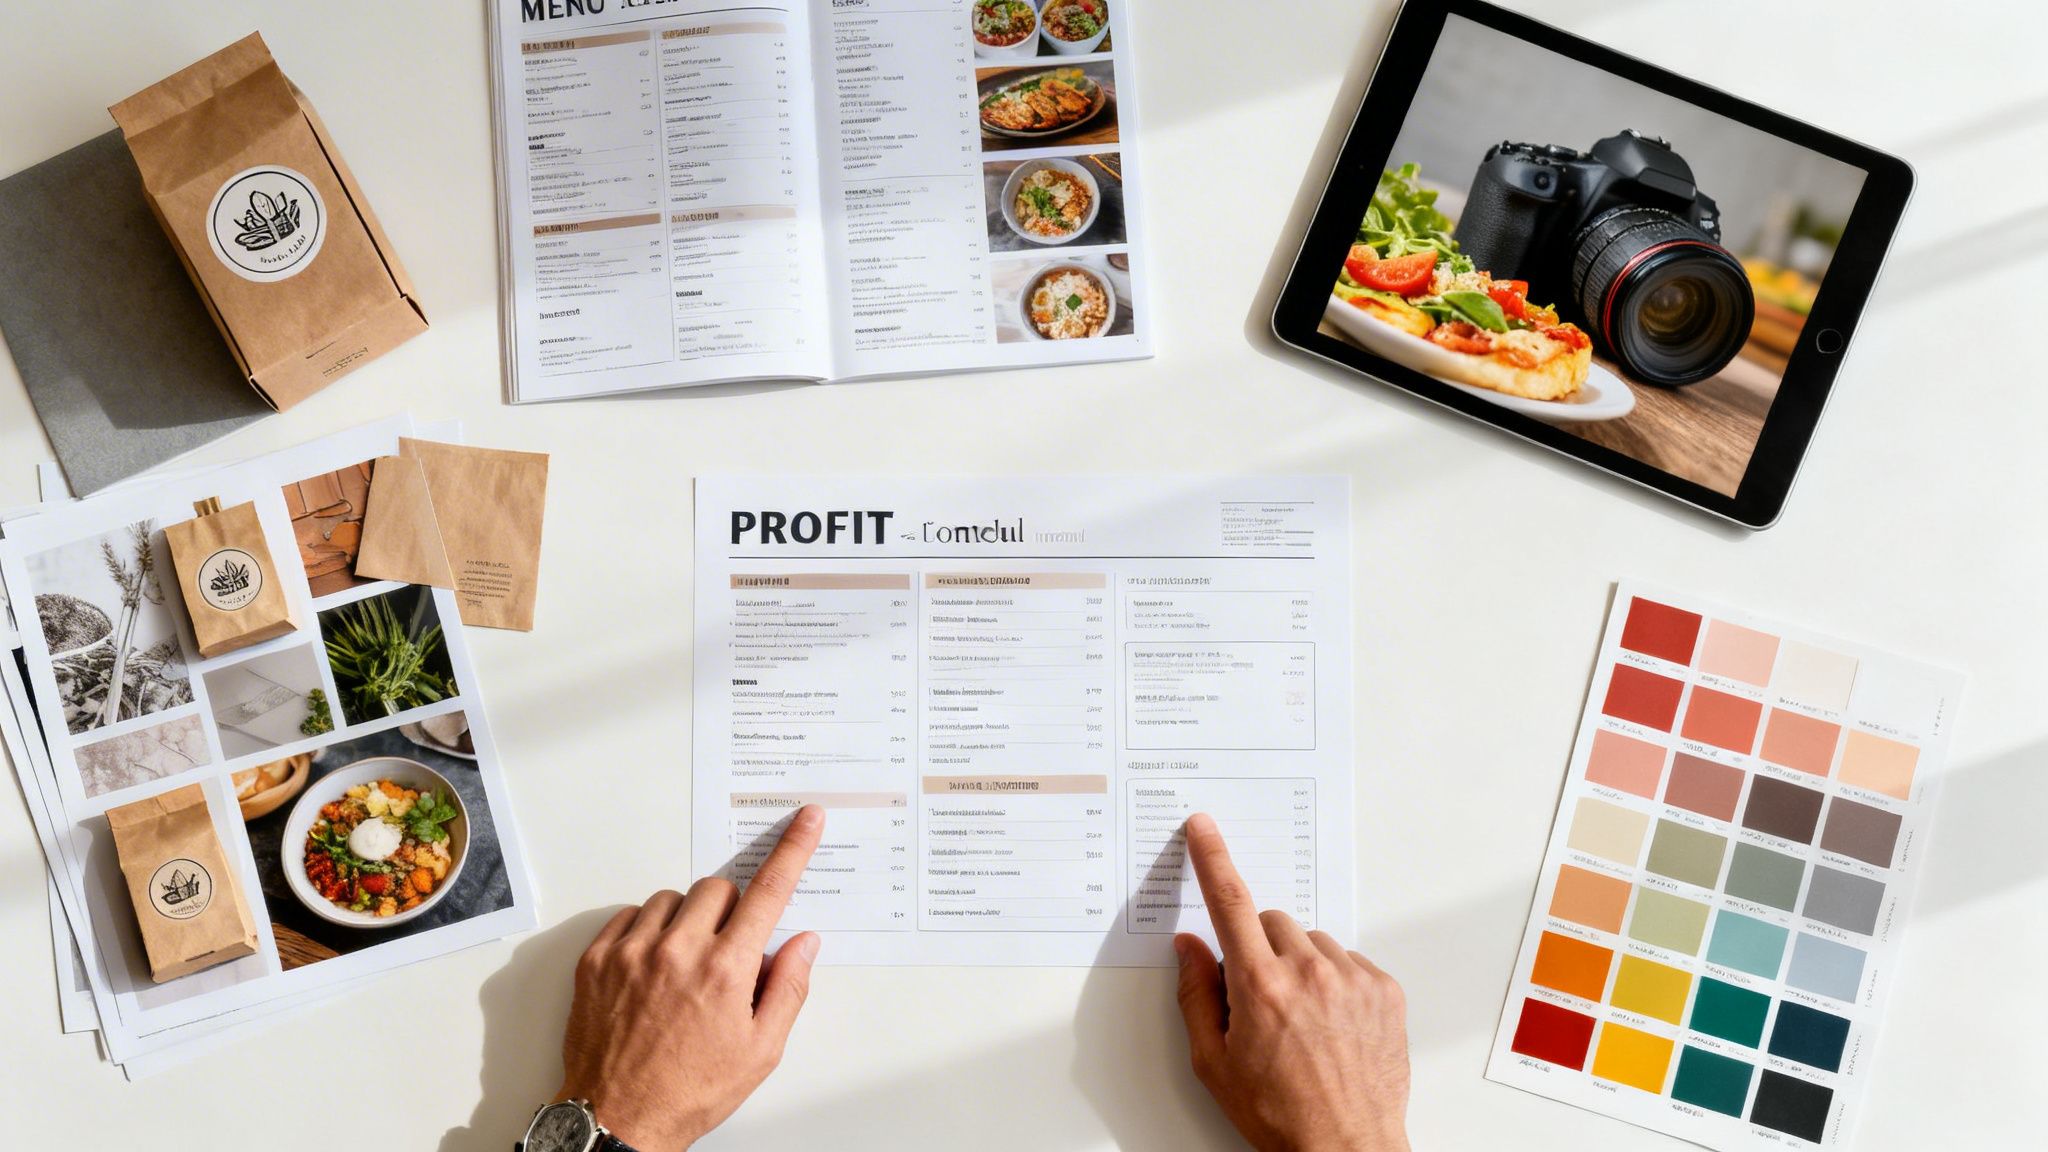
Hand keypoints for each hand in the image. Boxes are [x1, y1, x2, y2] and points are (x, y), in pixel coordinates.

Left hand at [556, 805, 825, 1149]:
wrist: (617, 1118)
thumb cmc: (689, 1090)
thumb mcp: (760, 1051)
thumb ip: (788, 989)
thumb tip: (803, 944)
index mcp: (725, 971)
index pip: (768, 892)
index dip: (792, 851)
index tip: (804, 821)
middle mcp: (678, 952)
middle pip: (717, 888)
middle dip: (730, 911)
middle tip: (727, 950)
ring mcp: (632, 952)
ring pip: (672, 898)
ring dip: (687, 918)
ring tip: (685, 963)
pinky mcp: (598, 960)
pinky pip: (631, 915)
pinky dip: (647, 930)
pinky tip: (653, 966)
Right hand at [1174, 813, 1410, 1151]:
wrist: (1345, 1148)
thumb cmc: (1279, 1113)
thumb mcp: (1214, 1062)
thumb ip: (1195, 994)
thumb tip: (1189, 948)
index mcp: (1260, 986)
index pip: (1229, 903)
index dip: (1213, 859)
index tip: (1203, 829)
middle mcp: (1309, 973)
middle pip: (1271, 920)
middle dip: (1258, 945)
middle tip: (1259, 994)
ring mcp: (1352, 979)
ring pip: (1312, 939)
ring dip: (1299, 962)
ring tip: (1301, 1017)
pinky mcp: (1384, 990)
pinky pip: (1348, 960)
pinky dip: (1335, 980)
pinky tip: (1330, 1022)